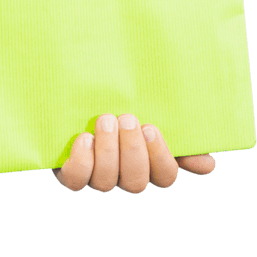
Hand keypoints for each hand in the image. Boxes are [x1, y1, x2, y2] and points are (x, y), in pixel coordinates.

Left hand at [52, 114, 216, 192]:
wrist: (75, 95)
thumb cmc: (120, 103)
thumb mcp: (150, 112)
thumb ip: (178, 135)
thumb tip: (207, 164)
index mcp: (147, 162)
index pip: (165, 176)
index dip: (160, 157)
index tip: (151, 128)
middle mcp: (122, 174)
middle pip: (135, 183)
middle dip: (133, 151)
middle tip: (128, 118)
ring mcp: (96, 175)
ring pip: (106, 181)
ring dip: (108, 150)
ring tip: (106, 119)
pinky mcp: (70, 171)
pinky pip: (76, 180)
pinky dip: (82, 160)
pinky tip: (84, 137)